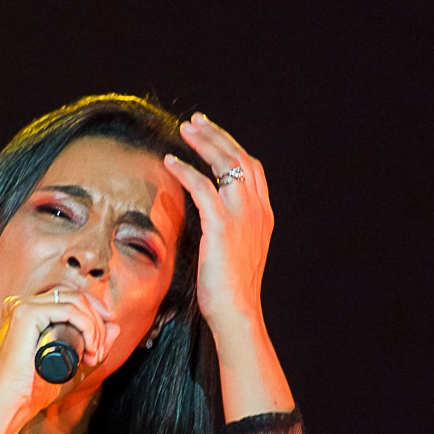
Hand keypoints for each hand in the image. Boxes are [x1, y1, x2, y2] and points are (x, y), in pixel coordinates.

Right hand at [0, 286, 119, 419]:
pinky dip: (86, 326)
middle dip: (97, 318)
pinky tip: (89, 347)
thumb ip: (94, 345)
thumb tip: (115, 324)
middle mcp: (21, 303)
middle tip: (100, 348)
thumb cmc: (36, 388)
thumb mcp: (74, 363)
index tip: (105, 335)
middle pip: (73, 295)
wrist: (14, 402)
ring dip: (94, 326)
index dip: (93, 311)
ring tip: (94, 353)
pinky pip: (68, 310)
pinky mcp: (26, 313)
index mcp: (27, 311)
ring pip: (74, 300)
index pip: (68, 297)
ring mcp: (22, 305)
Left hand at [163, 113, 274, 327]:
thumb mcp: (236, 253)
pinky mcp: (222, 224)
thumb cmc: (229, 290)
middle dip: (216, 135)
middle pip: (239, 158)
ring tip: (184, 130)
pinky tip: (170, 162)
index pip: (252, 169)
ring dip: (203, 143)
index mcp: (263, 215)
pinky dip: (185, 170)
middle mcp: (257, 209)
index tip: (212, 135)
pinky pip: (202, 186)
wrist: (236, 311)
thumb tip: (211, 220)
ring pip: (225, 164)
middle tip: (195, 122)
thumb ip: (231, 229)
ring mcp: (242, 215)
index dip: (232, 148)